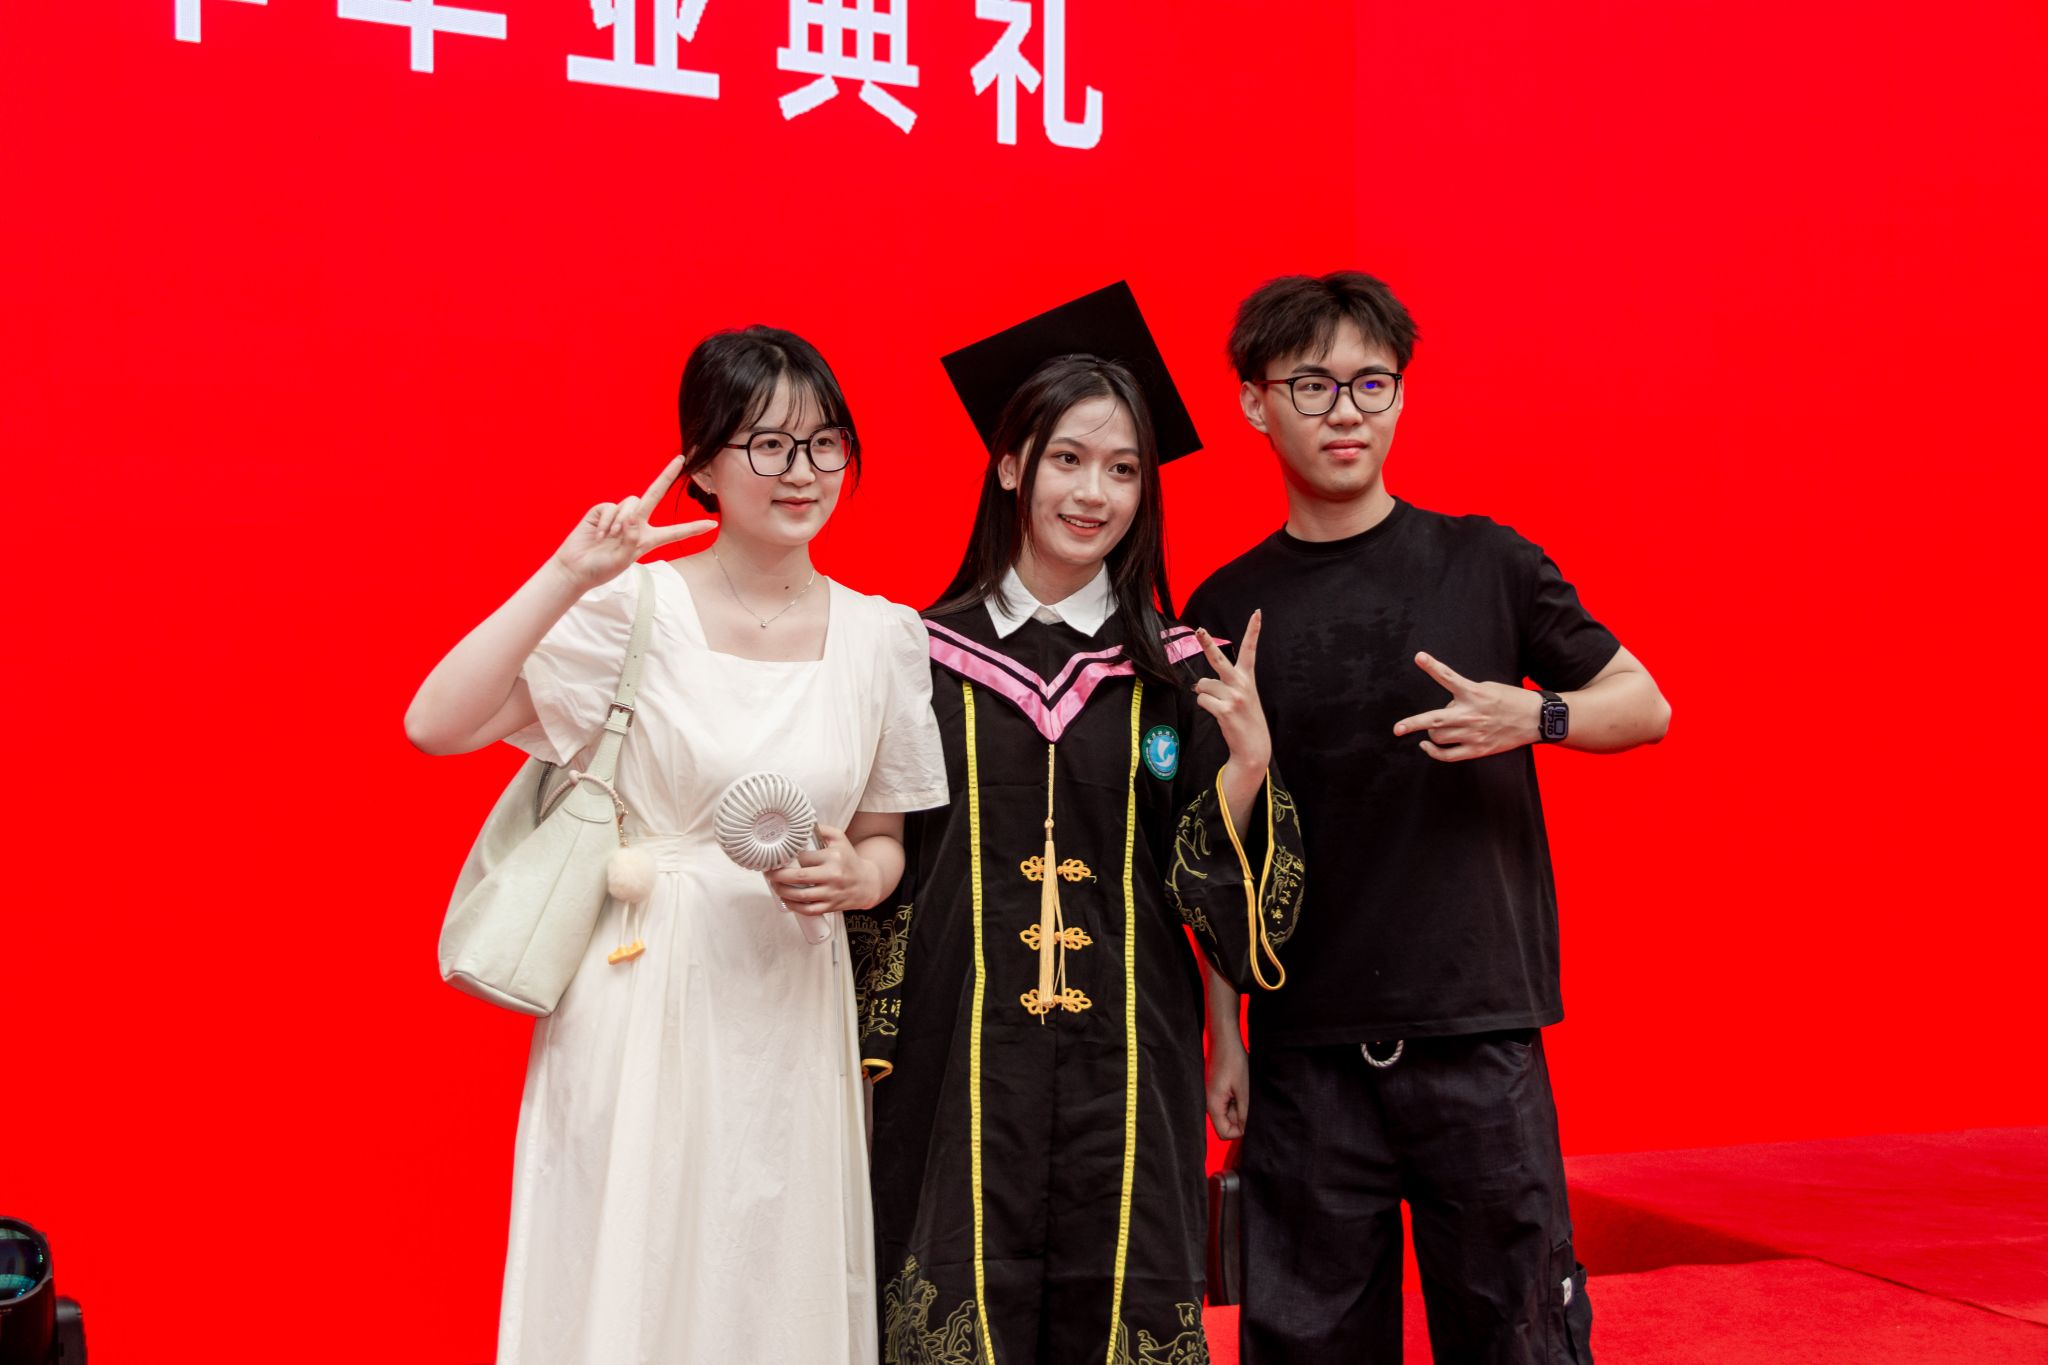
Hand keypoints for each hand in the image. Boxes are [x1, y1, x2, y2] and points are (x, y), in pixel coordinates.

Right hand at [553, 455, 716, 592]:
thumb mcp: (624, 558)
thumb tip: (633, 517)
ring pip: (631, 503)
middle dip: (667, 476)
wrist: (576, 567)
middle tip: (680, 459)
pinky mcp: (602, 511)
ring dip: (621, 521)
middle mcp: (637, 523)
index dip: (692, 528)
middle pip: (655, 495)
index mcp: (648, 538)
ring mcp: (619, 515)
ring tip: (609, 538)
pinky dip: (607, 522)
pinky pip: (611, 507)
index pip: (674, 532)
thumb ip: (631, 537)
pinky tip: (599, 534)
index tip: (712, 524)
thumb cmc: (602, 568)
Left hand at [763, 824, 881, 916]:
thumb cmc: (849, 860)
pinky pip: (808, 909)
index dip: (788, 858)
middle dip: (778, 875)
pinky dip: (794, 906)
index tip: (778, 857)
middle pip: (799, 877)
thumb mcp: (840, 838)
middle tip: (769, 873)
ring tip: (775, 885)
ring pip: (801, 895)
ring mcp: (831, 893)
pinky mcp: (830, 906)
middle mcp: (833, 875)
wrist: (866, 883)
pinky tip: (787, 899)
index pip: (804, 857)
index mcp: (833, 857)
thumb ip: (821, 829)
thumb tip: (802, 824)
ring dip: (782, 891)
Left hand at [1194, 612, 1269, 770]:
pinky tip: (1219, 715)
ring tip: (1220, 707)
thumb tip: (1198, 684)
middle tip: (1198, 630)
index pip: (1250, 650)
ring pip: (1204, 685)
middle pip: (1219, 659)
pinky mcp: (1224, 710)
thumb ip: (1223, 685)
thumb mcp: (1242, 697)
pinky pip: (1202, 699)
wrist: (1254, 747)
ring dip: (1206, 695)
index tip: (1257, 613)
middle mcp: (1242, 684)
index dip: (1253, 630)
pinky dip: (1205, 706)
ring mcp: (1233, 697)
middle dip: (1207, 643)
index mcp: (1248, 679)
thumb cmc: (1246, 720)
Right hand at [1207, 1033, 1249, 1140]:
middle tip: (1248, 1099)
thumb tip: (1246, 1131)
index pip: (1225, 1133)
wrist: (1225, 1040)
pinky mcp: (1217, 1089)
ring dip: (1240, 1106)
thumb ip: (1244, 1113)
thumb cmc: (1233, 1061)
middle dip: (1241, 1116)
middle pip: (1227, 1123)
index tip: (1250, 1116)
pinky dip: (1238, 1099)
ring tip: (1245, 1090)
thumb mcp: (1243, 1090)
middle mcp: (1210, 1103)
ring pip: (1230, 1113)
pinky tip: (1242, 1086)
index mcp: (1213, 1106)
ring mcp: (1213, 1096)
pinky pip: (1229, 1102)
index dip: (1240, 1130)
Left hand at [1393, 652, 1542, 761]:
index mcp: (1474, 693)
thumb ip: (1465, 694)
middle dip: (1412, 724)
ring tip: (1435, 728)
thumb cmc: (1511, 699)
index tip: (1418, 657)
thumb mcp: (1487, 688)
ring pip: (1438, 737)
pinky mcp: (1477, 749)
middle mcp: (1470, 714)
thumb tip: (1447, 707)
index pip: (1448, 677)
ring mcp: (1473, 734)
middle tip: (1397, 728)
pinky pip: (1448, 755)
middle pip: (1433, 720)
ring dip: (1431, 732)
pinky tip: (1426, 746)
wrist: (1535, 719)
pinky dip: (1434, 752)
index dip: (1432, 666)